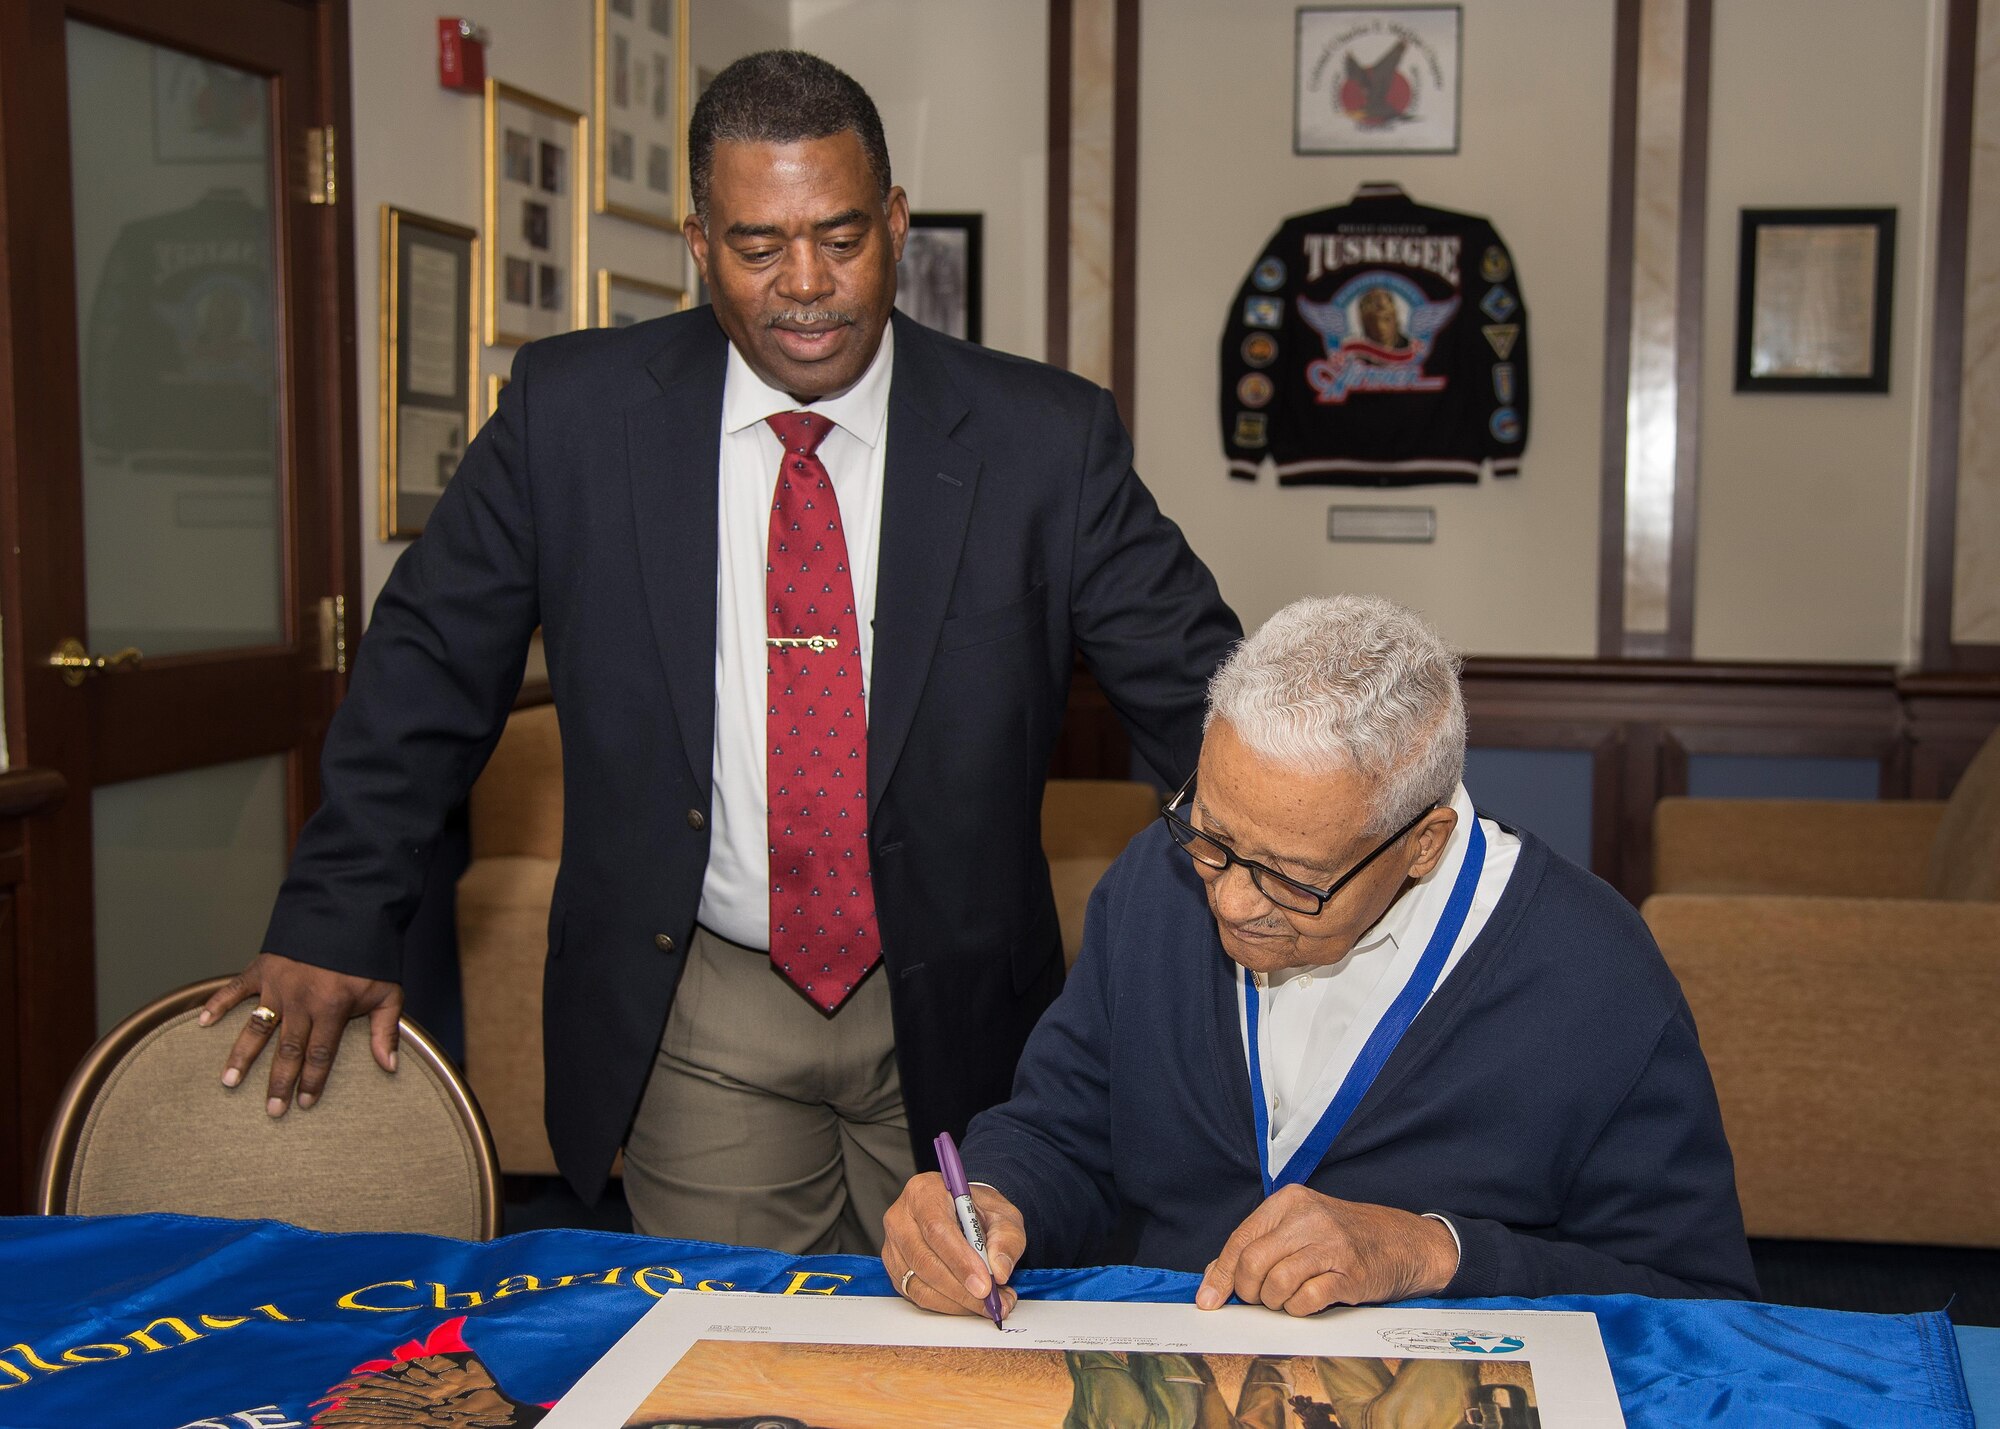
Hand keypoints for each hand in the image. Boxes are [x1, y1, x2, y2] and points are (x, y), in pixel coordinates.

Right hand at [200, 953, 402, 1116]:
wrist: (350, 911)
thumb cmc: (370, 957)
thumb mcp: (388, 992)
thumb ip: (387, 1030)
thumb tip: (389, 1067)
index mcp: (333, 1007)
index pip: (320, 1054)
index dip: (312, 1081)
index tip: (303, 1104)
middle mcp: (302, 1000)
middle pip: (287, 1049)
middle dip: (278, 1082)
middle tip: (270, 1110)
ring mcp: (278, 984)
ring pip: (256, 1026)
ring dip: (242, 1055)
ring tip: (228, 1081)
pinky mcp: (262, 967)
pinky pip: (235, 987)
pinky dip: (217, 1003)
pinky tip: (202, 1022)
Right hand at [881, 1172, 1025, 1317]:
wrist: (963, 1215)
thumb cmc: (978, 1211)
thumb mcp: (1003, 1215)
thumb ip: (1006, 1239)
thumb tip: (1000, 1271)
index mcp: (924, 1192)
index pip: (937, 1229)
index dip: (960, 1260)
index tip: (985, 1285)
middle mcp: (901, 1218)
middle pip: (924, 1260)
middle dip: (961, 1288)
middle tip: (991, 1301)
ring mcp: (894, 1246)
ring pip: (919, 1284)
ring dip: (957, 1302)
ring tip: (989, 1304)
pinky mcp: (895, 1269)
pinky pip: (917, 1295)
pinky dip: (947, 1305)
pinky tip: (970, 1302)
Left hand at [1195, 1185, 1458, 1314]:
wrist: (1404, 1243)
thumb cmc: (1344, 1238)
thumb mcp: (1299, 1229)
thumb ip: (1258, 1247)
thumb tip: (1214, 1282)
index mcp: (1289, 1201)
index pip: (1239, 1241)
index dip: (1221, 1275)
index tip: (1210, 1301)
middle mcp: (1308, 1217)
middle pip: (1252, 1263)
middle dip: (1248, 1292)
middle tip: (1260, 1300)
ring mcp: (1330, 1243)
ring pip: (1276, 1283)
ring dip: (1274, 1303)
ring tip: (1286, 1300)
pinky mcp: (1349, 1272)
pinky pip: (1306, 1299)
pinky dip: (1298, 1309)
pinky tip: (1307, 1302)